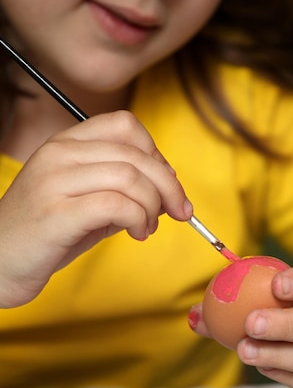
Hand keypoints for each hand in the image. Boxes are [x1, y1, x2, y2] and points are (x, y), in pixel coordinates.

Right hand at [0, 111, 191, 307]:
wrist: (0, 262)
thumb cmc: (48, 234)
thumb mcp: (88, 203)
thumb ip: (125, 191)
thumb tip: (171, 190)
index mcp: (66, 144)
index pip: (125, 125)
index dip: (156, 153)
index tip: (166, 183)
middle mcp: (59, 154)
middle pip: (136, 153)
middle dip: (169, 185)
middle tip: (180, 211)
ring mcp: (55, 181)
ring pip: (130, 178)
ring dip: (153, 206)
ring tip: (148, 228)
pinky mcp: (57, 213)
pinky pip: (116, 205)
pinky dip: (139, 220)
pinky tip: (137, 234)